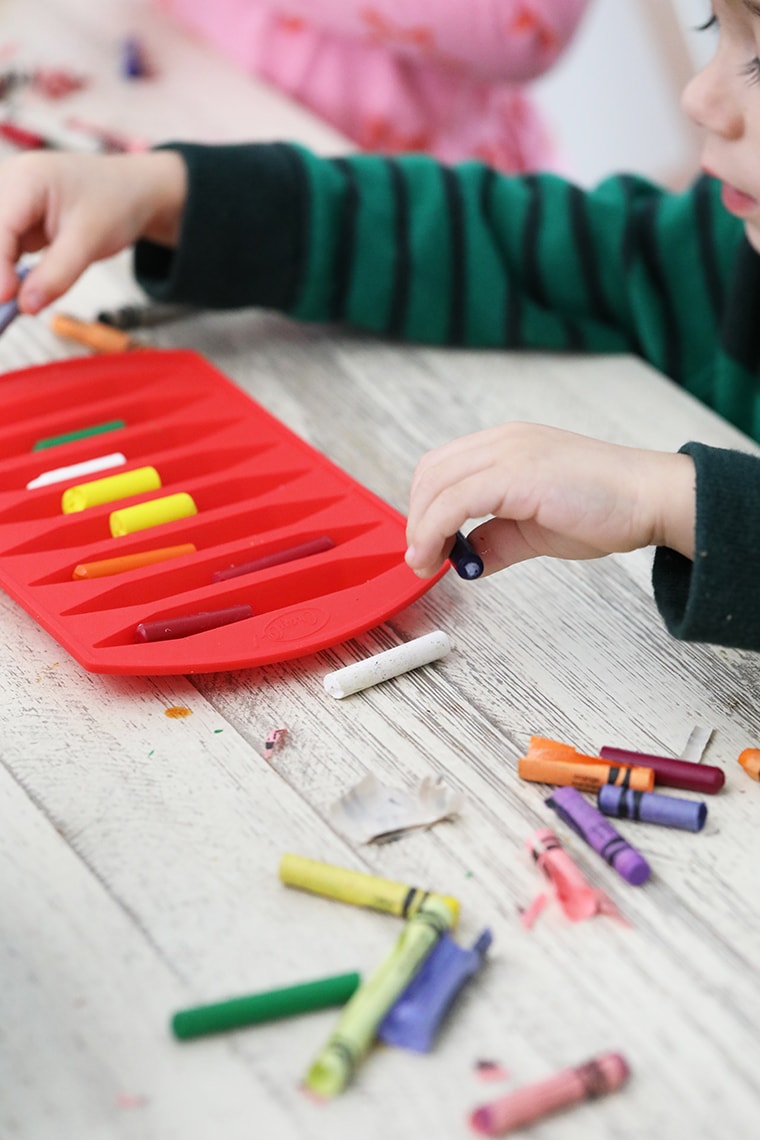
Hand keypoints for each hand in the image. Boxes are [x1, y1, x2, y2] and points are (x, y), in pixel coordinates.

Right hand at [0, 150, 186, 312]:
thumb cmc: (113, 205)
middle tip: (4, 310)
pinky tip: (13, 293)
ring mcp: (7, 202)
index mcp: (26, 179)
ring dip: (0, 275)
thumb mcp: (90, 242)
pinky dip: (4, 273)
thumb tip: (26, 306)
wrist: (129, 192)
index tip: (4, 299)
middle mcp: (8, 184)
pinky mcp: (12, 221)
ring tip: (8, 308)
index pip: (0, 227)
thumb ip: (57, 275)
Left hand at [405, 422, 695, 577]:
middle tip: (421, 559)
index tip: (424, 546)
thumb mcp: (535, 528)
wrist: (651, 499)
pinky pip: (455, 501)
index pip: (441, 468)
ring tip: (427, 563)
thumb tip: (466, 559)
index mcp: (506, 445)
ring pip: (436, 486)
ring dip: (421, 530)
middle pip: (430, 474)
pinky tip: (442, 557)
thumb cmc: (607, 508)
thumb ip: (496, 539)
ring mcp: (509, 452)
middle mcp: (503, 441)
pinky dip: (436, 530)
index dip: (423, 508)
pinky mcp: (516, 473)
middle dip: (416, 520)